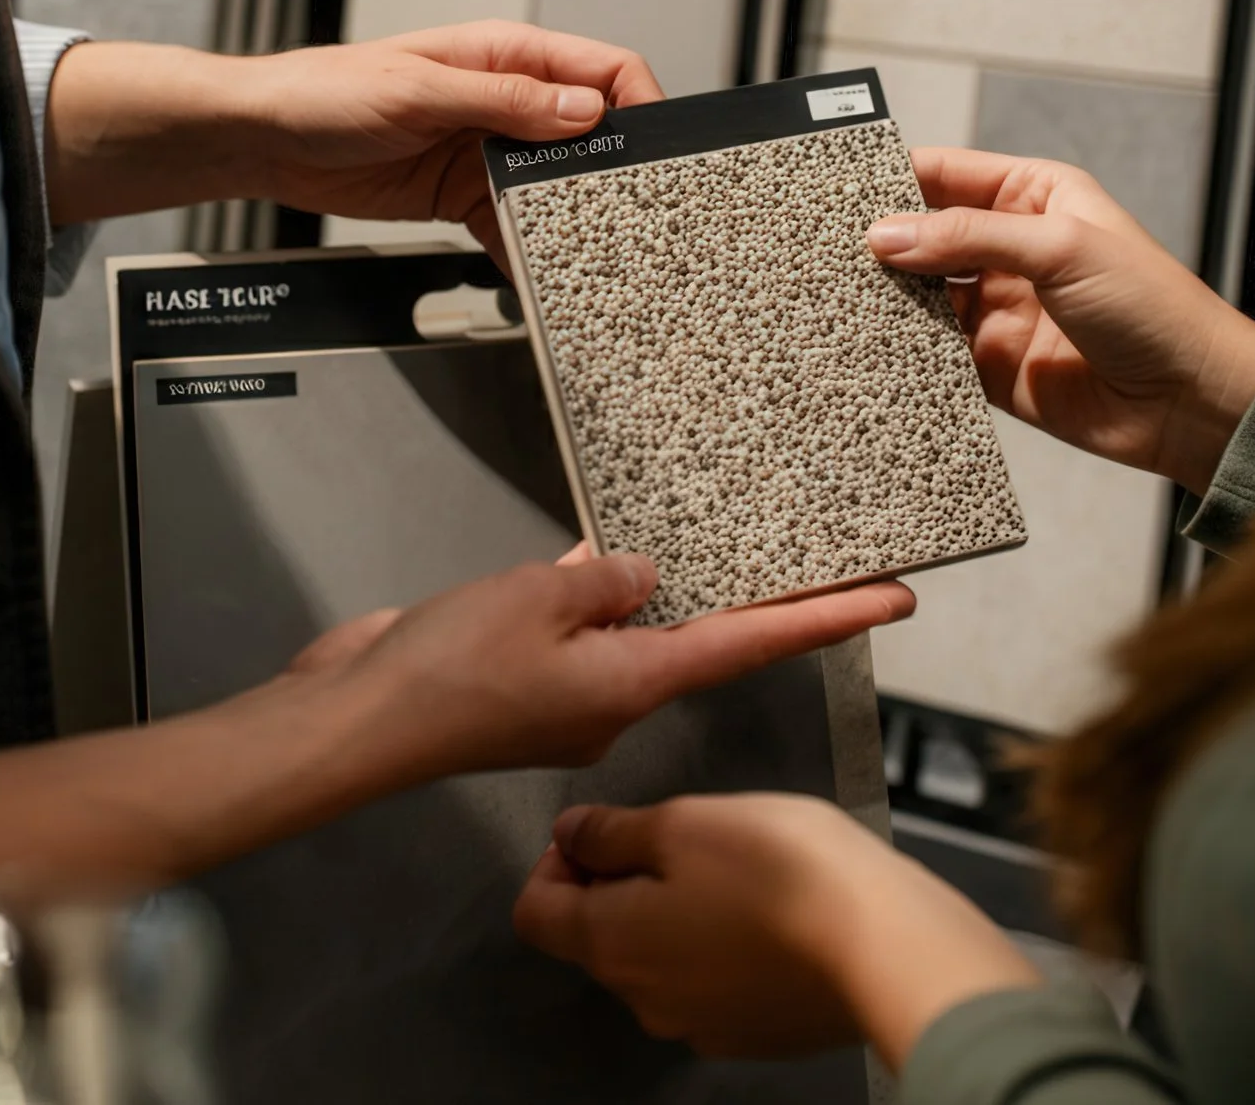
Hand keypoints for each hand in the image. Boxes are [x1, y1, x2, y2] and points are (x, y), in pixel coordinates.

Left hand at [231, 22, 664, 246]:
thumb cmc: (327, 91)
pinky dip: (530, 249)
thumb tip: (584, 109)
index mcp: (506, 56)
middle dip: (613, 171)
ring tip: (589, 251)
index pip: (603, 70)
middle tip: (629, 211)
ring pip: (557, 185)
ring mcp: (488, 152)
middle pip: (591, 134)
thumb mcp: (419, 91)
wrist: (269, 140)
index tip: (656, 148)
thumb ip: (505, 100)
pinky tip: (539, 271)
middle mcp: (508, 102)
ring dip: (572, 216)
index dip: (640, 104)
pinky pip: (515, 224)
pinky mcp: (466, 196)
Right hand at [338, 554, 915, 783]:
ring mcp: (568, 694)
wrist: (358, 723)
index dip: (829, 617)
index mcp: (636, 683)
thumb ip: (608, 581)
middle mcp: (616, 696)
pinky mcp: (521, 681)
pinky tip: (581, 556)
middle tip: (804, 544)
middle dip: (740, 594)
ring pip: (631, 629)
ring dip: (650, 588)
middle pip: (699, 637)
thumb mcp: (541, 600)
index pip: (753, 644)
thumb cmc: (451, 670)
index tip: (896, 596)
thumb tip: (645, 575)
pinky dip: (585, 595)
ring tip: (676, 532)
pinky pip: (576, 629)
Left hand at [513, 794, 1039, 1067]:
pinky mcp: (752, 1033)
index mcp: (610, 942)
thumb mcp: (684, 822)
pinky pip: (712, 985)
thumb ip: (613, 832)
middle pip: (598, 936)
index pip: (535, 911)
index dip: (556, 862)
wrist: (884, 947)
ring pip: (657, 960)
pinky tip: (768, 912)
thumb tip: (570, 836)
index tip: (600, 831)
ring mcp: (699, 1024)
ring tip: (735, 869)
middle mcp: (643, 998)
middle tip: (680, 837)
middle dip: (622, 883)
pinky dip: (723, 948)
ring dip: (675, 914)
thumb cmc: (783, 872)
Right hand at [867, 149, 1254, 492]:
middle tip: (826, 249)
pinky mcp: (991, 366)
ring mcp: (1000, 308)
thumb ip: (970, 237)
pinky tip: (872, 346)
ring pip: (922, 296)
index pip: (947, 175)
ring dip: (889, 298)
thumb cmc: (1153, 308)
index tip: (840, 191)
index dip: (895, 180)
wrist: (1192, 402)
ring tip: (837, 296)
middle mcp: (1012, 250)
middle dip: (883, 242)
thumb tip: (888, 234)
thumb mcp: (1062, 249)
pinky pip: (932, 353)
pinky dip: (905, 350)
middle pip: (925, 236)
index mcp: (1035, 199)